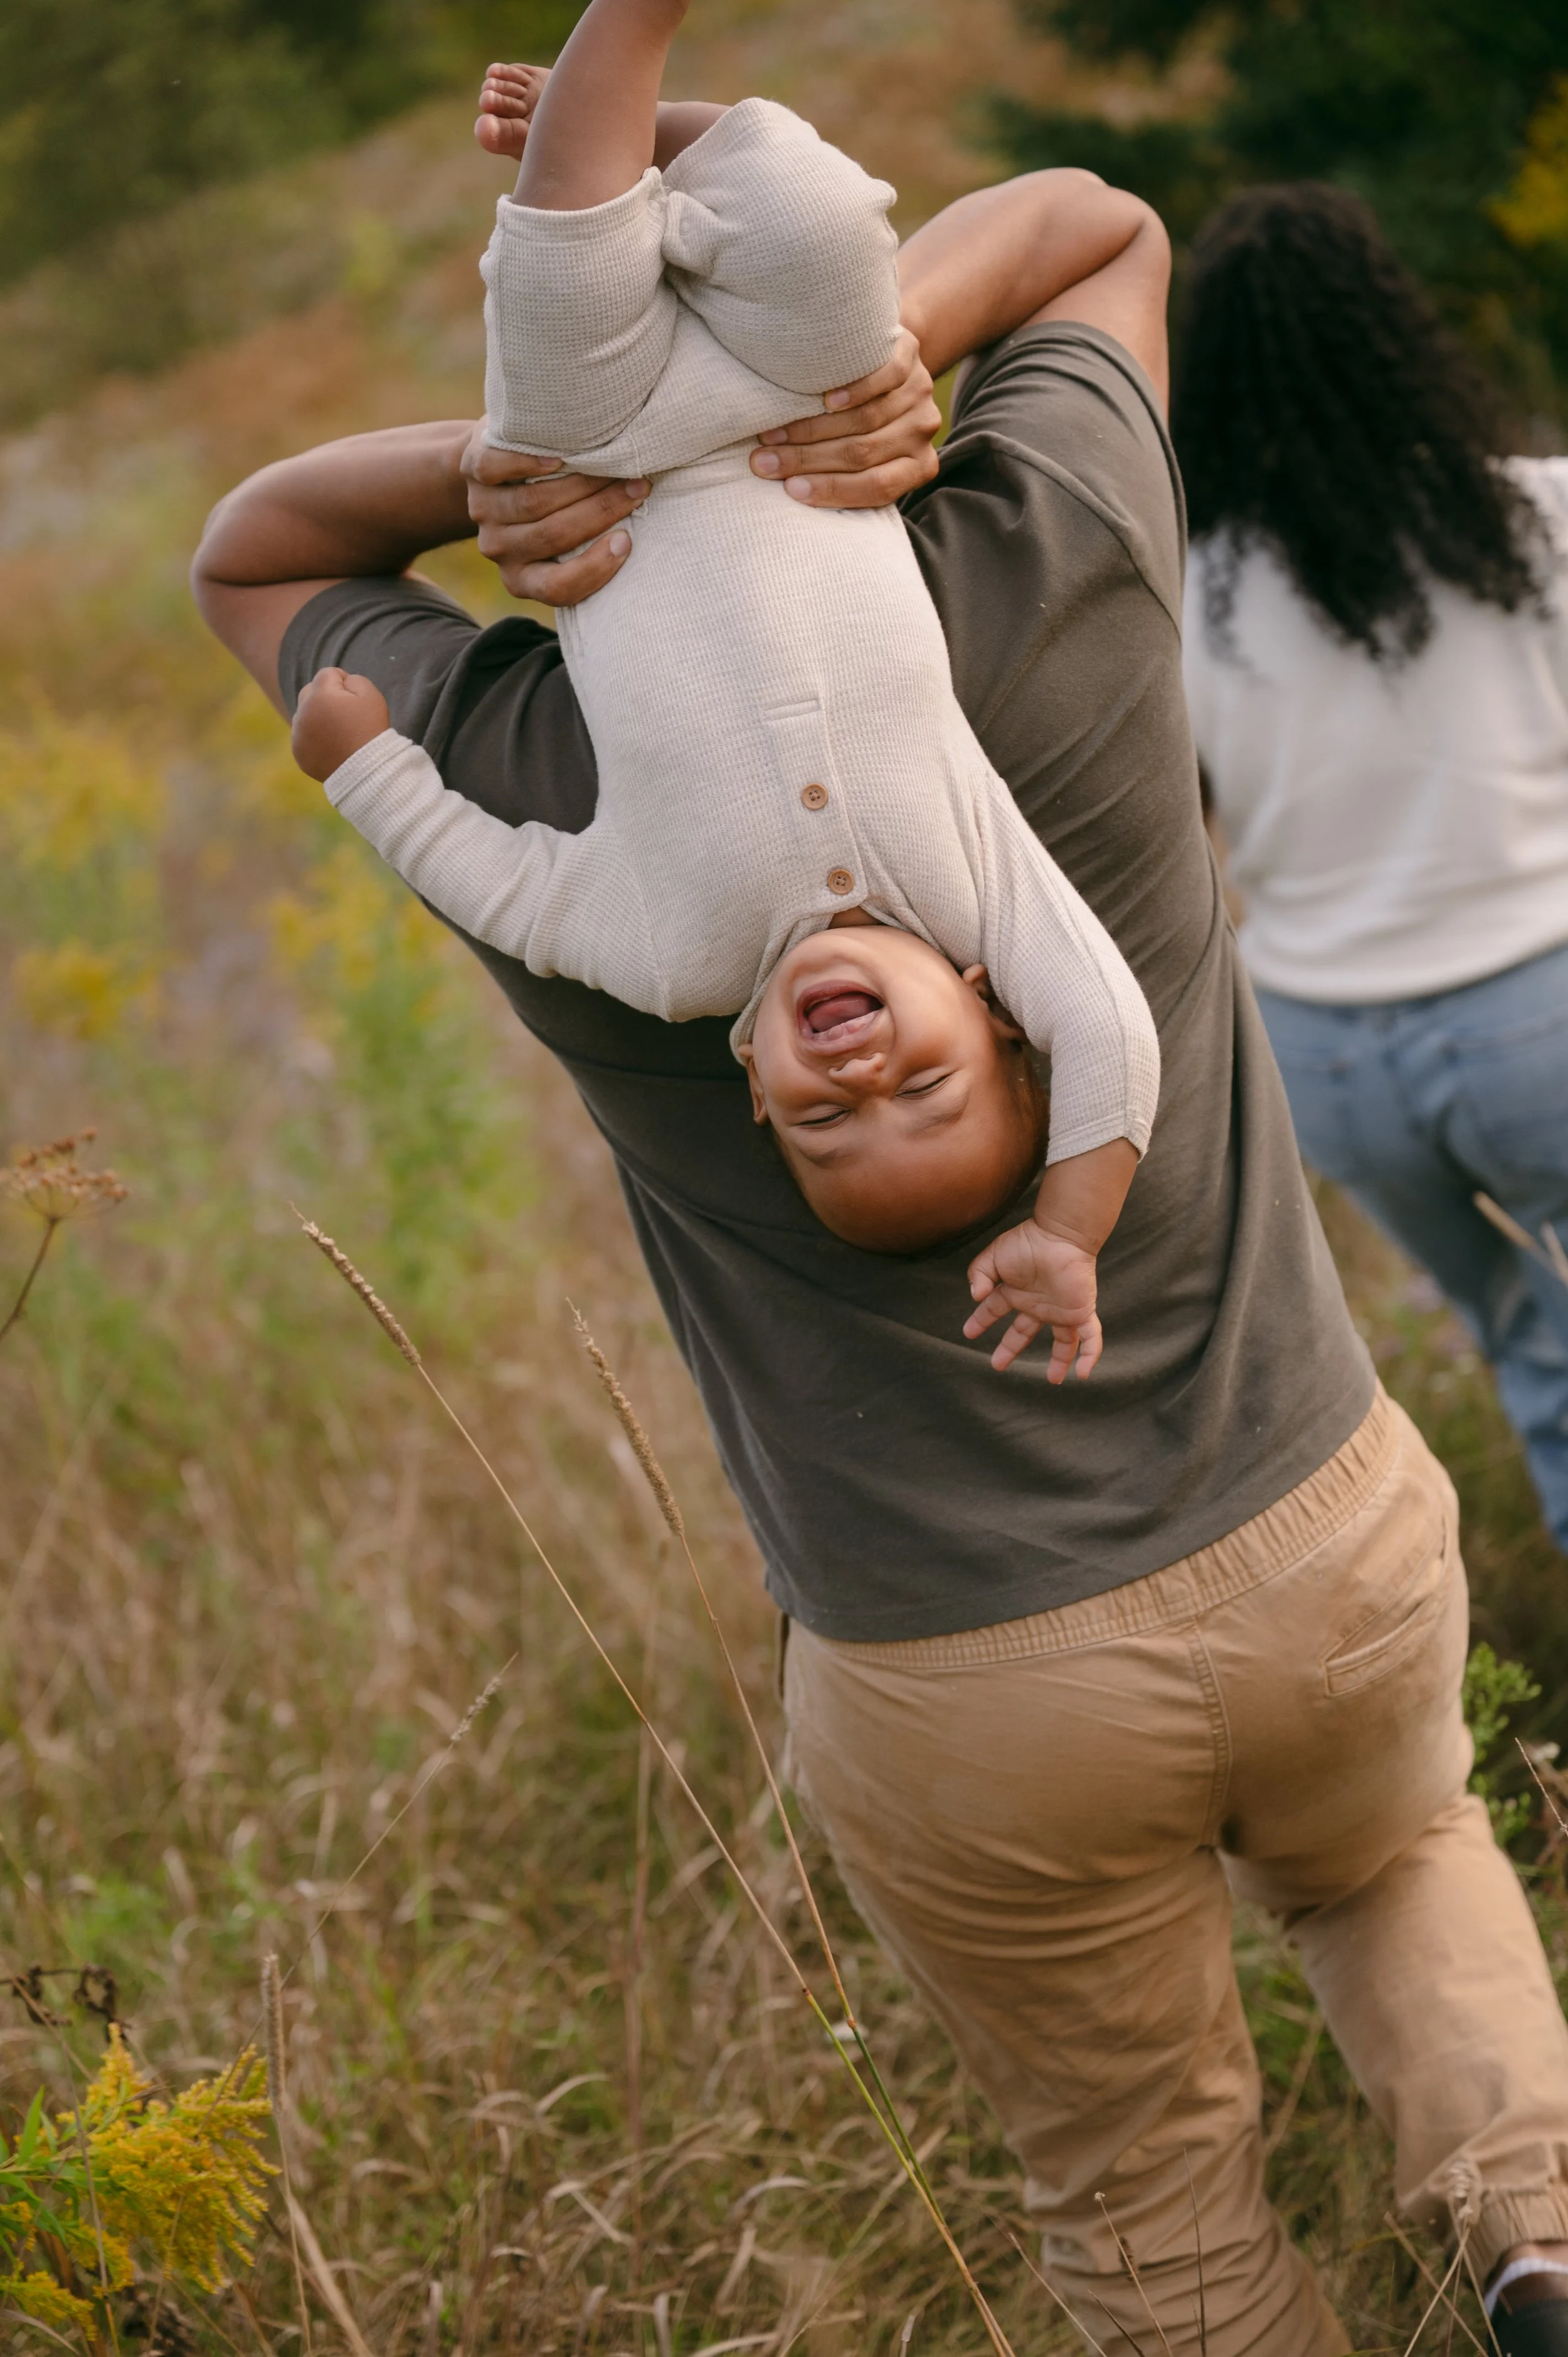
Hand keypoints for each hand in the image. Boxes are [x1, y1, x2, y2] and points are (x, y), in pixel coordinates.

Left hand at [292, 668, 390, 781]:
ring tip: (338, 733)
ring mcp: (297, 733)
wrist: (368, 771)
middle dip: (326, 697)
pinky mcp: (298, 751)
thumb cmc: (371, 731)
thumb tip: (340, 681)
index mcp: (320, 695)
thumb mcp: (371, 696)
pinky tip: (331, 746)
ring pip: (304, 714)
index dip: (345, 683)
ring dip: (317, 717)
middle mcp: (303, 712)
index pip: (328, 674)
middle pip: (310, 691)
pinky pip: (302, 736)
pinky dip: (313, 738)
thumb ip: (353, 679)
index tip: (355, 700)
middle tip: (345, 716)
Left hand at [462, 422, 647, 607]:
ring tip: (615, 464)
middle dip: (603, 510)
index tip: (627, 541)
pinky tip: (558, 457)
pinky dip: (528, 462)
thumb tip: (646, 543)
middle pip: (553, 535)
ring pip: (534, 503)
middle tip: (639, 487)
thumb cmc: (556, 509)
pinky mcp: (473, 472)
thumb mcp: (571, 538)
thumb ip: (595, 547)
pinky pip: (495, 469)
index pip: (558, 588)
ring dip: (581, 483)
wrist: (498, 468)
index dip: (595, 568)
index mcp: (522, 579)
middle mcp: (500, 550)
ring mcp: (484, 512)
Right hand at [749, 328, 941, 506]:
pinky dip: (855, 391)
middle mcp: (923, 431)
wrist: (888, 353)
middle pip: (863, 453)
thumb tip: (793, 494)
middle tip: (764, 463)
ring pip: (867, 419)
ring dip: (813, 429)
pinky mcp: (911, 355)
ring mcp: (920, 393)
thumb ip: (849, 473)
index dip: (833, 490)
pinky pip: (886, 378)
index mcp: (919, 465)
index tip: (790, 490)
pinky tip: (826, 399)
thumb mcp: (866, 449)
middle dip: (807, 461)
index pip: (877, 487)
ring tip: (772, 434)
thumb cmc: (865, 414)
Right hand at [963, 1218, 1102, 1378]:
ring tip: (1053, 1379)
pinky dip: (1089, 1355)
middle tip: (996, 1365)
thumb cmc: (1027, 1242)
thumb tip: (975, 1298)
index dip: (981, 1321)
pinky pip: (1090, 1338)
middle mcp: (1038, 1304)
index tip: (968, 1333)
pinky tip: (1082, 1373)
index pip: (995, 1310)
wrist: (1060, 1235)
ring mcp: (1061, 1310)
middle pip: (1024, 1332)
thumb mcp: (993, 1256)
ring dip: (1058, 1361)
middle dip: (1010, 1348)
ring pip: (1063, 1341)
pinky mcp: (1081, 1311)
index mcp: (1017, 1291)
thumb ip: (979, 1274)